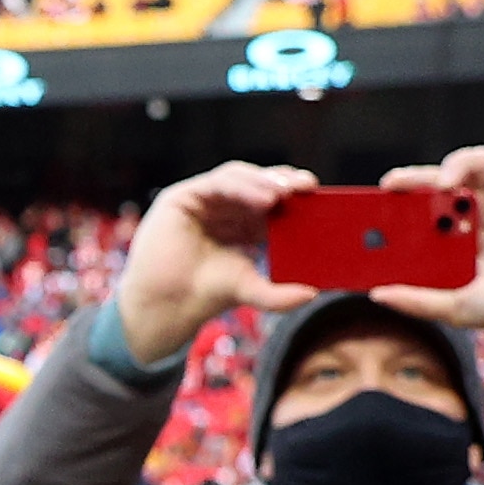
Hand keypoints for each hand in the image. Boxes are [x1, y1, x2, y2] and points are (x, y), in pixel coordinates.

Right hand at [108, 161, 322, 361]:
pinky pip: (217, 183)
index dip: (293, 197)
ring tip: (284, 194)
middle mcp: (222, 209)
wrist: (166, 306)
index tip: (317, 196)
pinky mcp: (182, 197)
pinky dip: (242, 186)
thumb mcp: (250, 289)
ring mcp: (202, 200)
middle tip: (308, 187)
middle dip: (283, 183)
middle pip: (257, 184)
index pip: (271, 201)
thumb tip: (311, 294)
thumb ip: (278, 294)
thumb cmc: (203, 295)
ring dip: (264, 181)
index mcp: (241, 225)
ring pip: (238, 178)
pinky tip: (263, 198)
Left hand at [366, 143, 483, 364]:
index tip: (383, 192)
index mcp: (458, 234)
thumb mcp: (452, 306)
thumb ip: (416, 301)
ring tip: (448, 184)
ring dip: (460, 162)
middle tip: (398, 184)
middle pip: (447, 177)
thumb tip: (376, 294)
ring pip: (478, 159)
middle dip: (421, 175)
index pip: (426, 202)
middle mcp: (480, 213)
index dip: (406, 191)